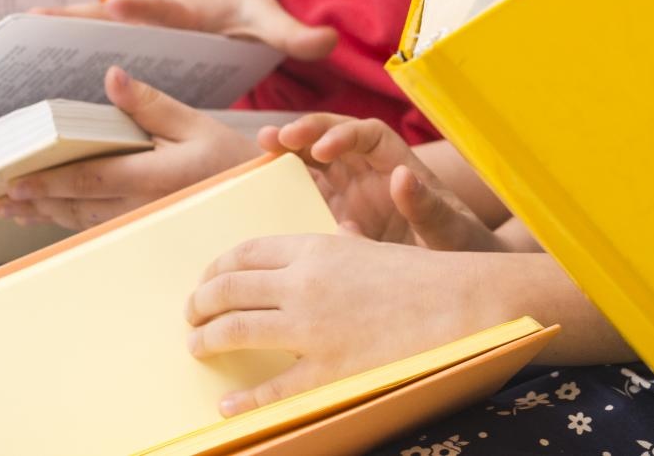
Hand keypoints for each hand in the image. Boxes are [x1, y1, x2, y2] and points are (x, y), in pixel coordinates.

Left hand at [0, 67, 256, 230]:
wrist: (256, 200)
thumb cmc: (228, 158)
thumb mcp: (194, 123)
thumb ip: (149, 103)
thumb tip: (112, 76)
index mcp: (152, 177)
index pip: (88, 179)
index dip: (48, 183)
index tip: (16, 182)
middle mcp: (141, 207)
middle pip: (75, 205)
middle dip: (34, 202)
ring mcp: (141, 224)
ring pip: (82, 221)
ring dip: (46, 215)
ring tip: (14, 210)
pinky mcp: (144, 229)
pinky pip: (98, 228)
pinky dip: (70, 221)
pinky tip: (53, 216)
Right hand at [37, 0, 337, 62]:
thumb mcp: (267, 14)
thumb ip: (294, 31)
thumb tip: (330, 42)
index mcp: (184, 8)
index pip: (162, 8)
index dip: (142, 8)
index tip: (119, 2)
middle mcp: (148, 11)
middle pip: (107, 14)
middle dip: (76, 16)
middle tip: (37, 18)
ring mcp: (126, 18)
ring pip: (83, 22)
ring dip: (50, 29)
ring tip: (6, 39)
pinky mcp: (113, 28)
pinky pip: (79, 37)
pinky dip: (49, 43)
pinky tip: (12, 62)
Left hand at [186, 235, 510, 414]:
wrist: (461, 305)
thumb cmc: (421, 278)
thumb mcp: (368, 251)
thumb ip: (332, 253)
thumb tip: (313, 253)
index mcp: (316, 248)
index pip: (246, 252)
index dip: (217, 267)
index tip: (208, 279)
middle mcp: (304, 284)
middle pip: (229, 288)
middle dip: (201, 302)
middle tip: (192, 314)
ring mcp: (312, 329)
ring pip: (235, 330)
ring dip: (206, 339)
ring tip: (197, 346)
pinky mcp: (326, 370)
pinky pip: (271, 389)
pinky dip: (243, 399)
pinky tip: (227, 405)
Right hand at [260, 115, 502, 250]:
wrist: (456, 282)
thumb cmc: (459, 247)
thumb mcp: (451, 230)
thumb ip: (427, 206)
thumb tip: (401, 176)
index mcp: (400, 165)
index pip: (370, 135)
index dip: (345, 134)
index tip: (324, 148)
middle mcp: (373, 173)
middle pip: (336, 138)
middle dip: (309, 132)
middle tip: (280, 136)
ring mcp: (352, 194)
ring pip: (316, 162)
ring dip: (291, 151)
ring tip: (263, 145)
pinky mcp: (337, 217)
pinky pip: (308, 195)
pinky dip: (286, 186)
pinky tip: (261, 185)